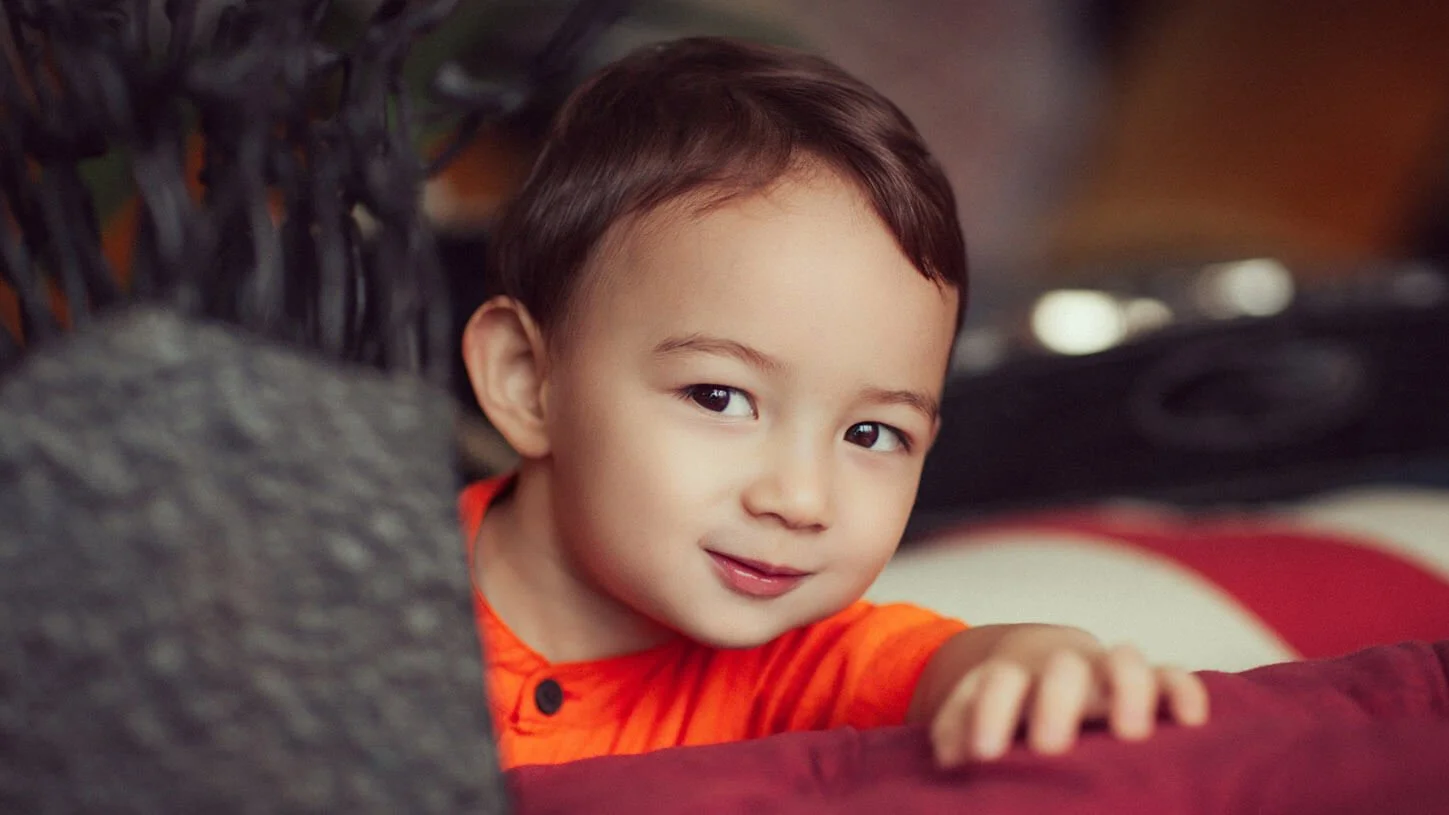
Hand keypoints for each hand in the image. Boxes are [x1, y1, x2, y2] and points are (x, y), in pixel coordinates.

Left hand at [930, 642, 1208, 766]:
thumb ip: (959, 730)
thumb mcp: (979, 715)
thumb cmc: (1010, 706)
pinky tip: (1190, 724)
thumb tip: (954, 760)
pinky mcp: (1154, 686)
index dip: (990, 713)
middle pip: (1063, 668)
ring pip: (1126, 660)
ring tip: (1129, 735)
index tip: (984, 756)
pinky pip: (1177, 678)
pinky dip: (1185, 694)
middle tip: (1048, 747)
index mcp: (1018, 676)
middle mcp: (1067, 669)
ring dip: (1127, 689)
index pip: (1001, 680)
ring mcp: (1111, 674)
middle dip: (1056, 703)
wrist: (1049, 665)